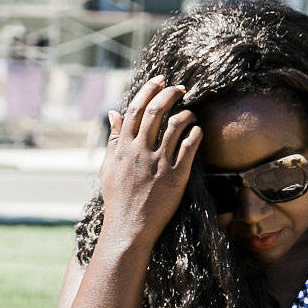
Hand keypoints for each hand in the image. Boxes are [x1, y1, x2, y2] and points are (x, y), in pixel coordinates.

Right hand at [100, 78, 201, 252]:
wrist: (129, 228)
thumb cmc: (118, 198)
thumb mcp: (109, 166)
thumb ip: (114, 138)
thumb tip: (113, 112)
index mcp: (123, 146)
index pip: (135, 108)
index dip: (149, 89)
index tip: (160, 80)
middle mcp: (140, 151)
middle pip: (156, 111)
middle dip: (170, 93)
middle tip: (181, 88)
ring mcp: (158, 163)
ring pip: (175, 125)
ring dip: (186, 113)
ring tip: (191, 113)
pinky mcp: (176, 176)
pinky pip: (190, 147)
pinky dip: (195, 134)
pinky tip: (198, 131)